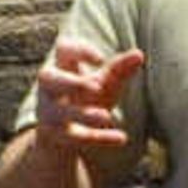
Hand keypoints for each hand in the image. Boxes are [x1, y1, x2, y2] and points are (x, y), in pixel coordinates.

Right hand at [30, 39, 143, 166]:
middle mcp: (49, 88)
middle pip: (48, 78)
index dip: (79, 50)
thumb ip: (119, 69)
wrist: (59, 136)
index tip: (101, 60)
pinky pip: (77, 137)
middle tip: (96, 88)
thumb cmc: (83, 98)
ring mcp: (50, 112)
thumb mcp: (102, 82)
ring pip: (62, 112)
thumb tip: (139, 54)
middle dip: (71, 83)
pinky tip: (122, 138)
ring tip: (107, 116)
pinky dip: (99, 138)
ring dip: (84, 114)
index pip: (63, 49)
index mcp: (61, 66)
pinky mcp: (58, 136)